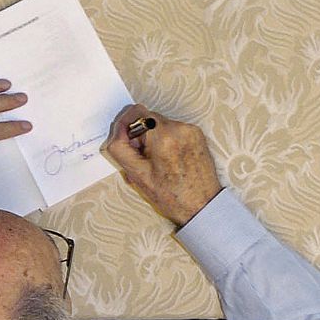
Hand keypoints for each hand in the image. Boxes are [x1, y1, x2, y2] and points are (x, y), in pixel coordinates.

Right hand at [103, 104, 222, 225]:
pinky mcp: (197, 135)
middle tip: (140, 160)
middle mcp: (180, 128)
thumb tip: (117, 133)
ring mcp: (191, 130)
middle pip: (147, 118)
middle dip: (138, 136)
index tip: (126, 144)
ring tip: (155, 164)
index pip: (135, 113)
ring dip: (151, 140)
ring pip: (159, 125)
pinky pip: (172, 131)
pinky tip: (167, 162)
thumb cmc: (173, 197)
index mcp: (164, 137)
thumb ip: (120, 149)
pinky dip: (164, 142)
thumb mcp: (137, 176)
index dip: (125, 128)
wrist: (202, 206)